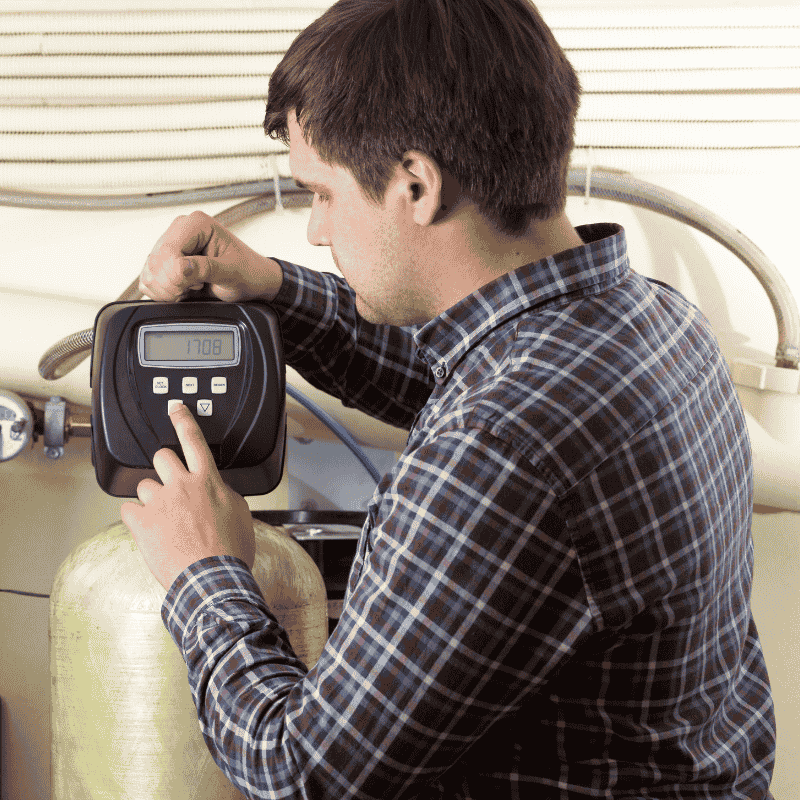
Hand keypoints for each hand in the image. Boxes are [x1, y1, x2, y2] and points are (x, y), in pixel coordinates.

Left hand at [120, 401, 255, 590]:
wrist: (212, 579)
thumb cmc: (229, 552)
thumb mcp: (240, 515)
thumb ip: (226, 493)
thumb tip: (218, 488)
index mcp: (207, 481)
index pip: (193, 440)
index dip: (183, 419)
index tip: (175, 408)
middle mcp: (182, 485)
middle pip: (163, 457)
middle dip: (164, 467)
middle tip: (171, 484)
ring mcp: (160, 502)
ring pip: (145, 485)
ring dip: (151, 498)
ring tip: (164, 520)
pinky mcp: (141, 522)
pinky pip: (128, 509)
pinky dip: (135, 518)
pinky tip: (149, 530)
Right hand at [140, 210, 282, 302]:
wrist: (253, 281)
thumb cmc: (248, 272)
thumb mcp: (232, 272)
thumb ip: (206, 268)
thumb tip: (181, 268)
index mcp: (196, 224)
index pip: (168, 251)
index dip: (176, 275)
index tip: (196, 285)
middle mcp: (180, 230)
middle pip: (155, 262)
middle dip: (172, 284)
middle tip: (196, 288)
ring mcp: (170, 245)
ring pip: (148, 272)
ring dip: (167, 289)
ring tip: (192, 288)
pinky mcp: (165, 262)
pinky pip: (148, 280)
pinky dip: (162, 292)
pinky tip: (184, 290)